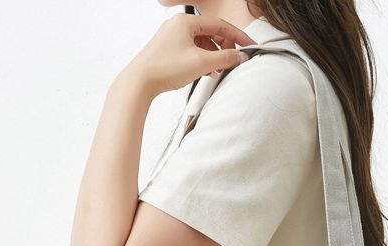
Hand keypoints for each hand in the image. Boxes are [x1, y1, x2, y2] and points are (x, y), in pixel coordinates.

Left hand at [123, 13, 255, 96]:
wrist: (138, 83)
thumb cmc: (164, 69)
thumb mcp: (201, 63)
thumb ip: (225, 58)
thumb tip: (239, 56)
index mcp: (185, 21)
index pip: (219, 24)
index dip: (237, 36)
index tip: (248, 46)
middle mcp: (177, 26)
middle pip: (210, 32)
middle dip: (224, 47)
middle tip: (232, 61)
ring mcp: (171, 38)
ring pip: (200, 43)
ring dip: (213, 56)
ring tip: (219, 70)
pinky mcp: (167, 51)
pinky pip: (191, 51)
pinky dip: (201, 60)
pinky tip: (206, 72)